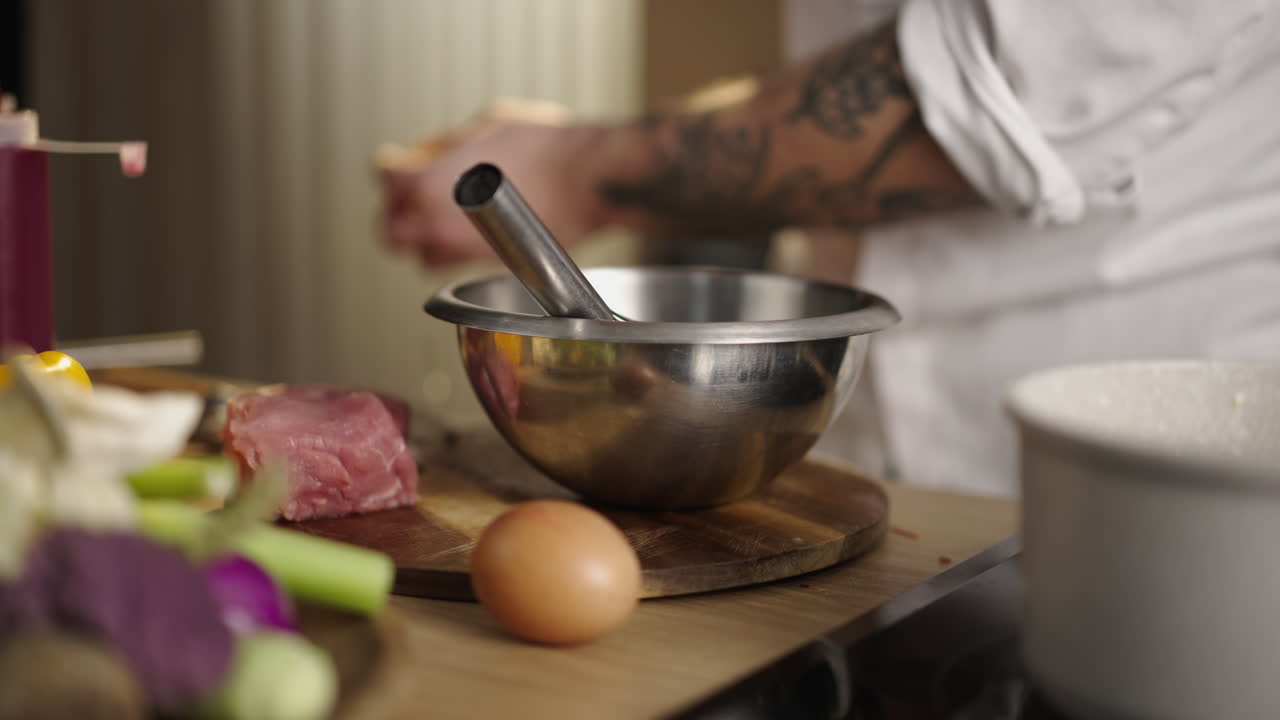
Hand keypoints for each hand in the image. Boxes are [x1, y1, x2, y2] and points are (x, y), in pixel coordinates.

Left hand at [376, 103, 608, 267]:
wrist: (585, 179)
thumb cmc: (544, 147)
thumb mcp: (486, 124)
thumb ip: (451, 143)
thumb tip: (440, 152)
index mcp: (428, 185)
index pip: (385, 183)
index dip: (390, 171)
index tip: (398, 164)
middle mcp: (439, 225)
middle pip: (391, 234)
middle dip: (397, 216)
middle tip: (409, 200)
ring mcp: (464, 249)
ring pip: (423, 256)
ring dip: (424, 238)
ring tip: (440, 217)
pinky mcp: (492, 261)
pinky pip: (457, 262)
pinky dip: (456, 248)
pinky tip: (473, 226)